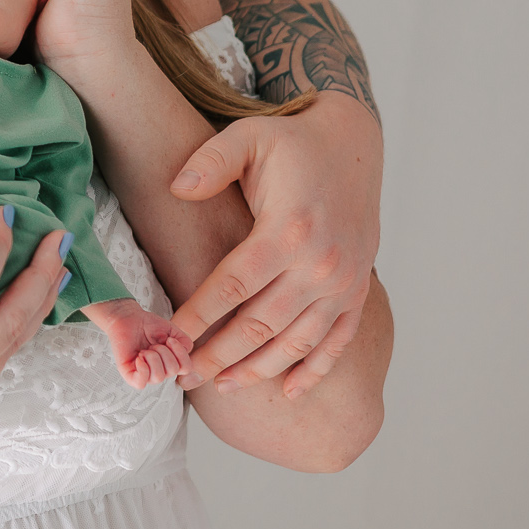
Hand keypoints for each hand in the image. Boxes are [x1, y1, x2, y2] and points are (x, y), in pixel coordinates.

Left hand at [83, 298, 194, 388]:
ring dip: (153, 358)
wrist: (128, 317)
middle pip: (172, 371)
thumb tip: (187, 353)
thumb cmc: (148, 326)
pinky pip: (140, 383)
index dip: (180, 353)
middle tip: (153, 343)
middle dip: (164, 352)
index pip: (186, 369)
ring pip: (158, 377)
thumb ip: (185, 342)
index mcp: (171, 363)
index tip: (169, 339)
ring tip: (145, 349)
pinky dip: (142, 370)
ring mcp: (144, 374)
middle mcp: (160, 371)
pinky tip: (139, 357)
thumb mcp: (173, 331)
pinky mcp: (129, 374)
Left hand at [169, 91, 382, 398]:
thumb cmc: (293, 143)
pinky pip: (337, 342)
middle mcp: (320, 263)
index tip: (170, 337)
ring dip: (258, 370)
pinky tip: (287, 391)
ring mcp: (343, 282)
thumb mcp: (248, 137)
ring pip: (296, 342)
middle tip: (183, 374)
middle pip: (260, 324)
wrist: (355, 145)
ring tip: (221, 386)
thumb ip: (210, 161)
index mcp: (288, 229)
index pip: (233, 286)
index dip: (199, 316)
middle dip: (218, 355)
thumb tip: (177, 188)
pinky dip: (314, 371)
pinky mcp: (358, 291)